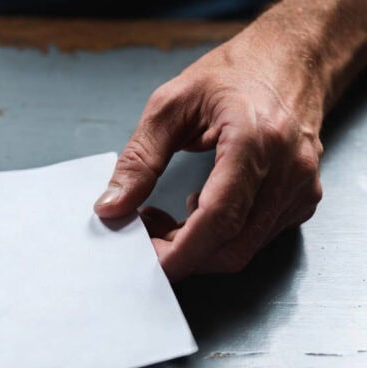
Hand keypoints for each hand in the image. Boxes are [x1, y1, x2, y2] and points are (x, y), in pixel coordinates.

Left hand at [94, 18, 324, 280]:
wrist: (291, 59)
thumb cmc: (233, 74)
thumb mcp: (170, 106)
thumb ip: (139, 160)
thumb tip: (111, 207)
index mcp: (256, 141)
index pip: (218, 219)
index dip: (179, 251)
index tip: (146, 263)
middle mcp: (287, 170)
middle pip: (232, 246)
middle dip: (182, 254)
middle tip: (144, 234)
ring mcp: (300, 188)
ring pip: (244, 248)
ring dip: (197, 246)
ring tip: (166, 217)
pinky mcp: (302, 199)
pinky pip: (256, 237)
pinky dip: (220, 237)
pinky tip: (198, 209)